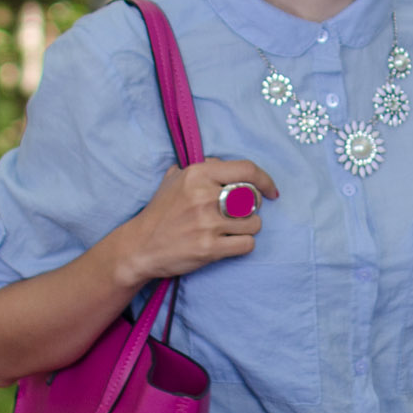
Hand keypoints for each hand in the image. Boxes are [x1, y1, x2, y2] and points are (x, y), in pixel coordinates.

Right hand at [120, 158, 278, 281]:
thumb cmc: (161, 211)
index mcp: (198, 174)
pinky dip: (242, 245)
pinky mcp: (209, 248)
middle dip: (252, 207)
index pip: (247, 170)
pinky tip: (228, 244)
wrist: (141, 246)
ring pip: (255, 223)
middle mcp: (204, 196)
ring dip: (247, 228)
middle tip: (238, 214)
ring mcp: (208, 223)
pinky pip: (248, 244)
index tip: (272, 191)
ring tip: (229, 230)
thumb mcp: (175, 179)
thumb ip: (202, 168)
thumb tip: (224, 164)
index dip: (266, 180)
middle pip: (254, 198)